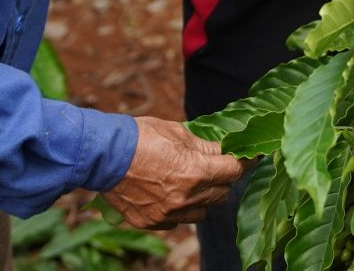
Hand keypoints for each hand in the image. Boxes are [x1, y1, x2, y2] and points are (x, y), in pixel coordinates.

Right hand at [103, 118, 243, 229]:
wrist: (102, 156)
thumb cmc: (140, 137)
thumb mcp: (178, 132)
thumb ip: (204, 146)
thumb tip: (223, 149)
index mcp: (195, 172)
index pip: (234, 171)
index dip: (245, 162)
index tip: (250, 156)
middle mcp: (185, 198)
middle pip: (222, 194)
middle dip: (223, 179)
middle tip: (218, 166)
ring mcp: (168, 213)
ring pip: (204, 212)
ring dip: (204, 197)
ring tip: (194, 182)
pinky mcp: (153, 222)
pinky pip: (179, 221)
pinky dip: (182, 210)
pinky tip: (173, 194)